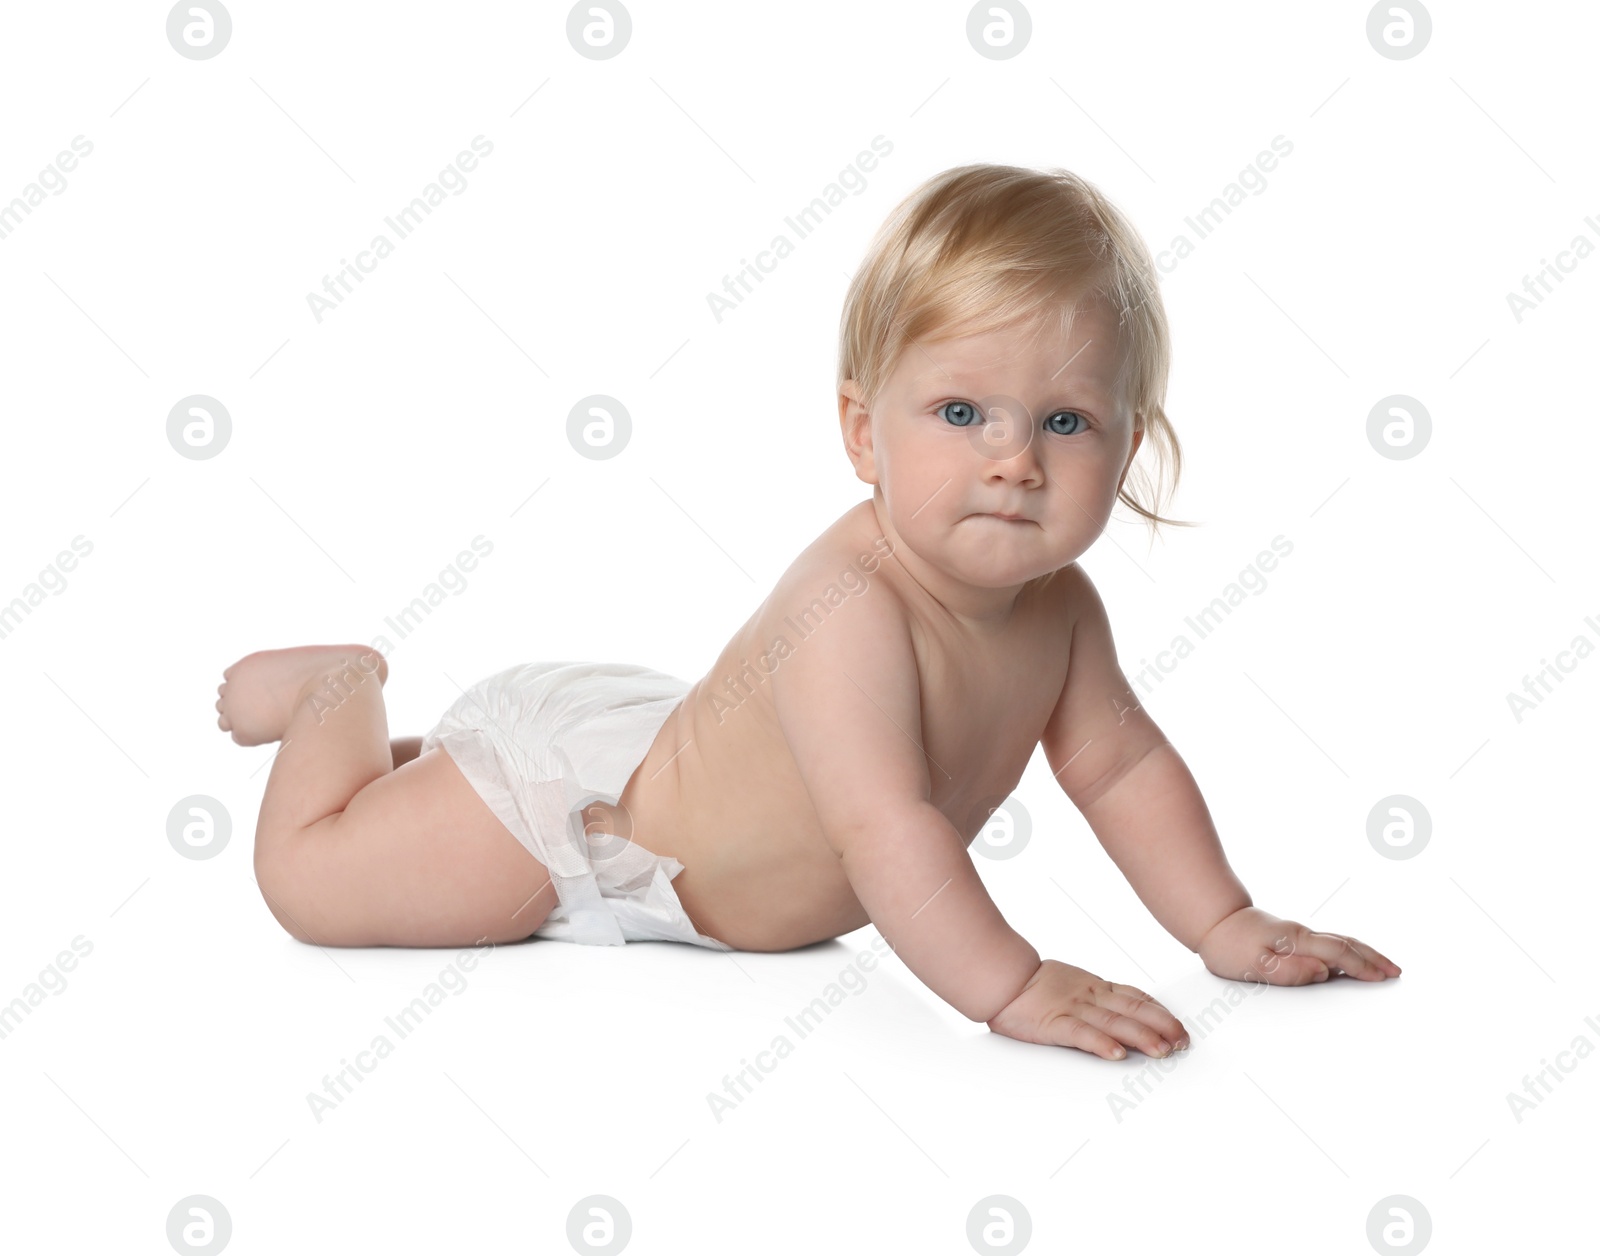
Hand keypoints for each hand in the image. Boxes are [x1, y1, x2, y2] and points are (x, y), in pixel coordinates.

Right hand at [986, 959, 1189, 1059]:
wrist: (1001, 978)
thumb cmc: (1033, 986)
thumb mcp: (1073, 984)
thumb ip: (1096, 998)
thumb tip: (1122, 1015)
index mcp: (1095, 987)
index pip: (1136, 998)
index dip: (1161, 1012)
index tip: (1180, 1027)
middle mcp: (1089, 996)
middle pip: (1133, 1010)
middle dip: (1162, 1026)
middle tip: (1183, 1042)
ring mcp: (1072, 1008)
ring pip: (1114, 1022)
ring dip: (1142, 1037)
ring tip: (1162, 1051)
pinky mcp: (1053, 1023)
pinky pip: (1080, 1033)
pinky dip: (1100, 1043)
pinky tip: (1116, 1054)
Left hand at [1197, 906, 1400, 984]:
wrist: (1213, 920)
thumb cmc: (1229, 944)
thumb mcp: (1253, 964)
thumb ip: (1288, 971)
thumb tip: (1322, 973)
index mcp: (1296, 941)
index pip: (1338, 953)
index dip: (1363, 966)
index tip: (1383, 977)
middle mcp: (1301, 935)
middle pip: (1346, 944)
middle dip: (1373, 958)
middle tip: (1396, 971)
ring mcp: (1298, 935)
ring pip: (1339, 941)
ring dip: (1364, 952)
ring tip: (1383, 965)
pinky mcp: (1293, 937)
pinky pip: (1329, 943)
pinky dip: (1348, 950)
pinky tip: (1351, 958)